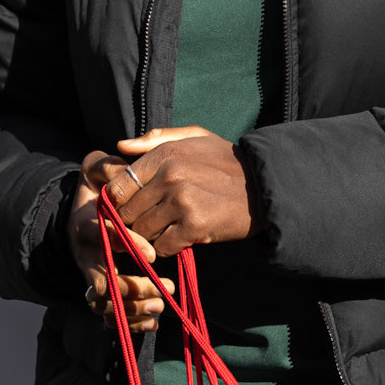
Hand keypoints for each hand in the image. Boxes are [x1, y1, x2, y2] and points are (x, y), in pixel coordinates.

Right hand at [69, 148, 174, 333]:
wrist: (83, 213)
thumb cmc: (98, 189)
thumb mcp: (95, 170)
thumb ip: (105, 165)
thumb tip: (119, 167)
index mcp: (84, 225)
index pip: (100, 236)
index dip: (123, 243)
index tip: (151, 252)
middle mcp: (84, 255)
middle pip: (100, 281)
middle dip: (131, 288)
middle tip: (163, 288)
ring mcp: (90, 276)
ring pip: (103, 305)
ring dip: (131, 309)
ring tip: (160, 307)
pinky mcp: (100, 292)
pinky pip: (109, 317)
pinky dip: (130, 322)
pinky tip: (154, 321)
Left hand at [103, 126, 263, 258]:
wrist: (266, 186)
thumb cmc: (227, 161)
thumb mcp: (196, 137)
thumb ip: (156, 139)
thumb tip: (119, 147)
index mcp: (165, 154)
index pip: (118, 187)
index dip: (120, 202)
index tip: (132, 207)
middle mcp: (170, 176)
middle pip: (127, 213)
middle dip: (135, 222)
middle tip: (152, 222)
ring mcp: (182, 202)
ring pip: (142, 232)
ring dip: (152, 235)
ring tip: (170, 227)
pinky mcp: (195, 226)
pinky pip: (163, 246)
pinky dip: (168, 247)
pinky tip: (182, 237)